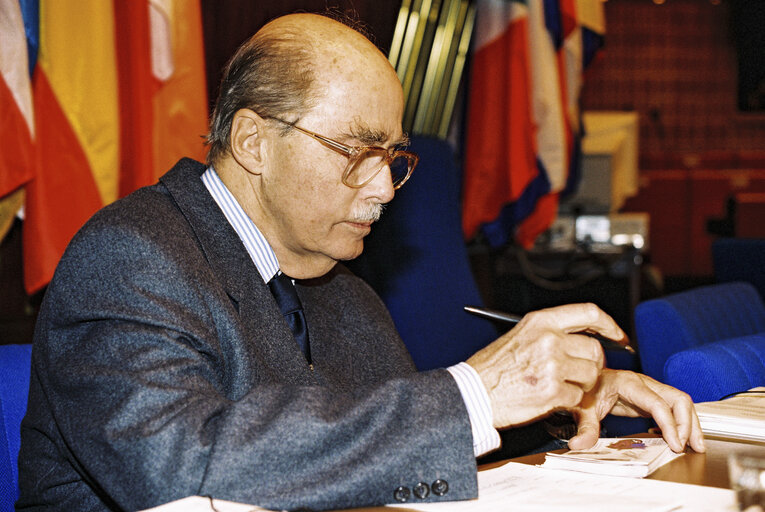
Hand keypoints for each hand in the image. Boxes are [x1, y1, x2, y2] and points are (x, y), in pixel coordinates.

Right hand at [466, 303, 624, 428]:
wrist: (473, 393)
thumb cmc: (492, 368)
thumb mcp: (520, 335)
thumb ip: (550, 332)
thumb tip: (582, 339)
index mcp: (540, 321)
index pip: (589, 313)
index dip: (609, 325)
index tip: (617, 337)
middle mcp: (549, 339)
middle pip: (595, 350)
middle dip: (592, 365)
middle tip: (579, 373)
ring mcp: (552, 365)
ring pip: (591, 376)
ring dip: (581, 385)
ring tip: (558, 386)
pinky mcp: (553, 391)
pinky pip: (579, 397)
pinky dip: (569, 402)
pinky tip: (549, 398)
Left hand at [567, 369, 705, 452]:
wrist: (584, 378)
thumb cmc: (585, 389)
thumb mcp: (582, 409)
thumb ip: (584, 428)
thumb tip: (579, 445)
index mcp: (628, 383)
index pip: (657, 403)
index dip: (670, 424)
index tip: (676, 444)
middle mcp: (643, 383)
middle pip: (678, 399)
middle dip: (688, 424)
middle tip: (688, 447)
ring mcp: (649, 389)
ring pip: (680, 402)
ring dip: (690, 424)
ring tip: (695, 446)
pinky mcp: (650, 397)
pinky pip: (673, 408)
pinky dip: (681, 422)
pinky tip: (675, 439)